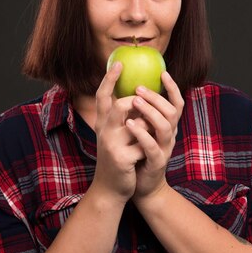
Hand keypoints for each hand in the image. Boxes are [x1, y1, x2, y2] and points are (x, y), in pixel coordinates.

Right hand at [90, 62, 146, 203]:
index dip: (109, 78)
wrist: (111, 189)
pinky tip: (143, 158)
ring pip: (139, 125)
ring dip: (149, 130)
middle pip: (121, 105)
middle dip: (139, 105)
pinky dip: (149, 149)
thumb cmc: (119, 158)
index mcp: (103, 123)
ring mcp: (111, 145)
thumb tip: (140, 94)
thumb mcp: (118, 135)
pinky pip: (145, 145)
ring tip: (147, 139)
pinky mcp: (121, 159)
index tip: (119, 63)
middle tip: (147, 107)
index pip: (102, 95)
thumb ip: (125, 117)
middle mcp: (104, 131)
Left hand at [127, 71, 183, 201]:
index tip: (163, 72)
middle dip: (156, 97)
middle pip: (171, 111)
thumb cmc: (139, 155)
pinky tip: (129, 124)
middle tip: (138, 88)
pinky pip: (151, 146)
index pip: (176, 103)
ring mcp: (165, 149)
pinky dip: (141, 134)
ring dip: (149, 112)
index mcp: (167, 126)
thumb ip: (141, 113)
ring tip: (133, 101)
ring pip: (165, 127)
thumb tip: (132, 89)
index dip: (173, 88)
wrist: (140, 186)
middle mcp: (170, 136)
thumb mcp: (142, 131)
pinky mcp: (156, 162)